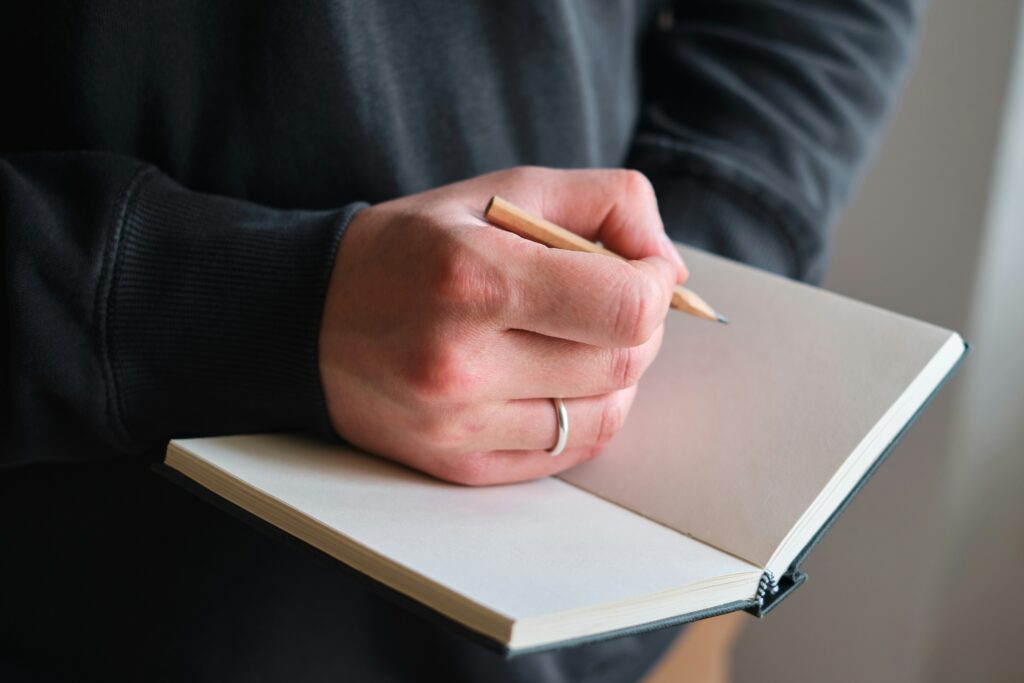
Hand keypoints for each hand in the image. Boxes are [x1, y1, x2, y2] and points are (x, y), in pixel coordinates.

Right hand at [319, 167, 686, 484]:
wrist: (311, 318)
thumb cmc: (415, 247)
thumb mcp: (502, 191)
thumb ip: (604, 203)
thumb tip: (670, 264)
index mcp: (474, 279)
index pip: (625, 307)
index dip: (657, 287)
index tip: (645, 272)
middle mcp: (462, 362)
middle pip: (621, 364)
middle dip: (641, 328)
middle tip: (614, 302)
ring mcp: (458, 425)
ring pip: (604, 416)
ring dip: (618, 376)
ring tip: (583, 340)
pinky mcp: (458, 465)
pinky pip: (565, 453)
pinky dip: (584, 415)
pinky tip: (560, 381)